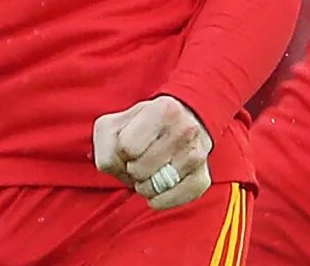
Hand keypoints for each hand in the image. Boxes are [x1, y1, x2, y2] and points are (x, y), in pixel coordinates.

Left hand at [92, 94, 213, 209]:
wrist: (183, 122)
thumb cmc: (141, 125)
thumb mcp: (115, 124)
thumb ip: (105, 146)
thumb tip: (121, 169)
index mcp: (164, 109)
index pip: (126, 147)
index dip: (122, 151)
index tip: (129, 145)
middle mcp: (186, 129)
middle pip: (140, 170)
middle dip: (132, 170)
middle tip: (139, 160)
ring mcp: (198, 154)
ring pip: (156, 186)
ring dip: (145, 186)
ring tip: (149, 172)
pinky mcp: (204, 177)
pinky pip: (177, 198)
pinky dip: (162, 200)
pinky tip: (158, 191)